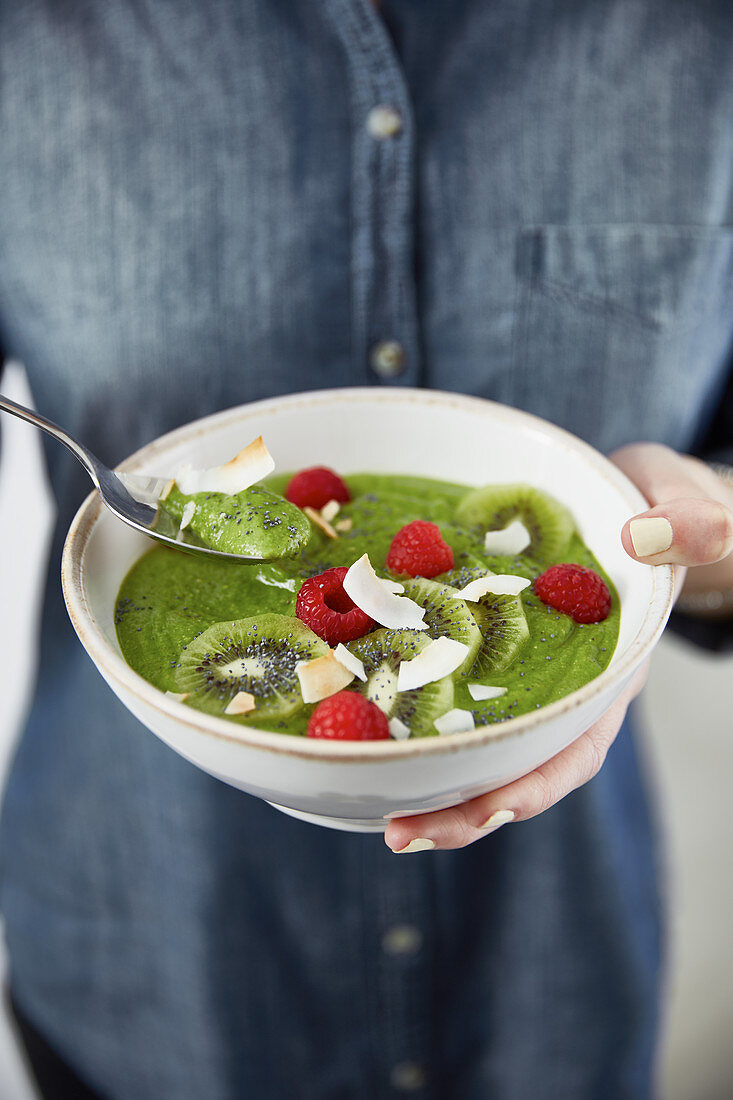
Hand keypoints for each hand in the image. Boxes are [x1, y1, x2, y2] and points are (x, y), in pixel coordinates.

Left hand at [384, 443, 732, 853]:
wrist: (629, 499)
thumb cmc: (659, 511)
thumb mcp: (680, 508)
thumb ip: (685, 525)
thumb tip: (648, 535)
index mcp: (609, 676)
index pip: (577, 750)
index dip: (532, 788)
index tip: (485, 812)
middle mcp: (563, 692)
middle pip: (515, 768)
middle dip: (463, 809)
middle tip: (400, 833)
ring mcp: (522, 678)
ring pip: (478, 744)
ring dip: (432, 779)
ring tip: (375, 805)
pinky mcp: (485, 651)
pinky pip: (449, 693)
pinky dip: (414, 717)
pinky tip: (364, 724)